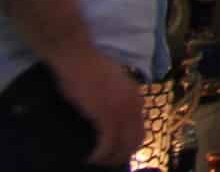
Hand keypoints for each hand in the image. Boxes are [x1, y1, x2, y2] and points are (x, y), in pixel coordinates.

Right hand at [56, 48, 143, 166]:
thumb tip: (115, 117)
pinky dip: (100, 154)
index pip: (141, 130)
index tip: (116, 153)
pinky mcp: (105, 114)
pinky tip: (90, 158)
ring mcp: (121, 110)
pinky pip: (107, 143)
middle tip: (106, 162)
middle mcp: (134, 105)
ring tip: (96, 162)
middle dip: (122, 155)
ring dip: (110, 158)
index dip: (129, 145)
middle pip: (135, 140)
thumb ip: (119, 99)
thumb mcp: (114, 84)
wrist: (78, 57)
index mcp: (136, 98)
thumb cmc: (90, 68)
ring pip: (122, 145)